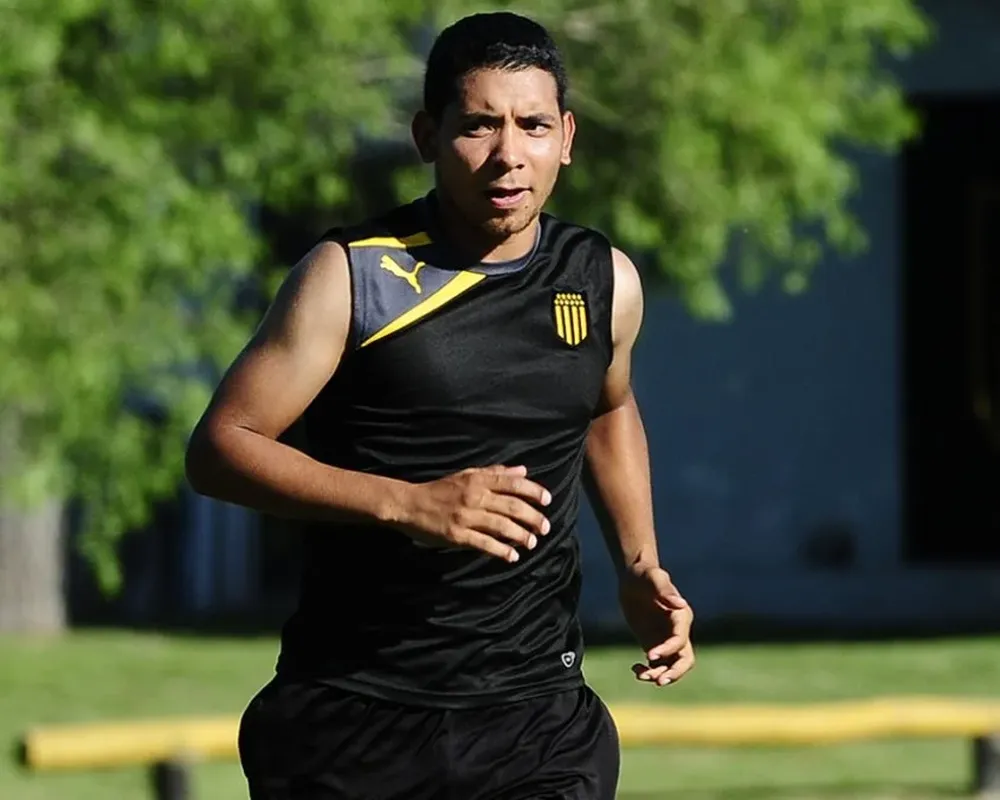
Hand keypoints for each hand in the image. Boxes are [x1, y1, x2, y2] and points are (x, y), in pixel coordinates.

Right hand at [397, 465, 551, 561]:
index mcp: (478, 480)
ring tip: (532, 543)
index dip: (533, 491)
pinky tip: (512, 556)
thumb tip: (523, 470)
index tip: (548, 500)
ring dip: (521, 536)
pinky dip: (501, 551)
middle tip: (546, 527)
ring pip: (502, 526)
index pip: (512, 483)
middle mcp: (474, 496)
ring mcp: (466, 516)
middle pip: (512, 506)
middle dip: (533, 517)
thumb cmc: (440, 489)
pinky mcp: (457, 535)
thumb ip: (495, 473)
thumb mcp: (467, 475)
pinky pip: (485, 544)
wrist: (410, 504)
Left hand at [618, 563, 694, 685]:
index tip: (649, 655)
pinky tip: (635, 669)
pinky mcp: (655, 644)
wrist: (632, 578)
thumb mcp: (653, 577)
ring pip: (671, 666)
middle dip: (674, 673)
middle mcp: (678, 631)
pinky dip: (648, 671)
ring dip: (659, 674)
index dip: (668, 650)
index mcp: (681, 616)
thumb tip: (680, 603)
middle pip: (685, 660)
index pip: (680, 640)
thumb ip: (664, 589)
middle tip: (658, 681)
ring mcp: (667, 640)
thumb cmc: (644, 574)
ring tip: (640, 675)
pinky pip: (657, 665)